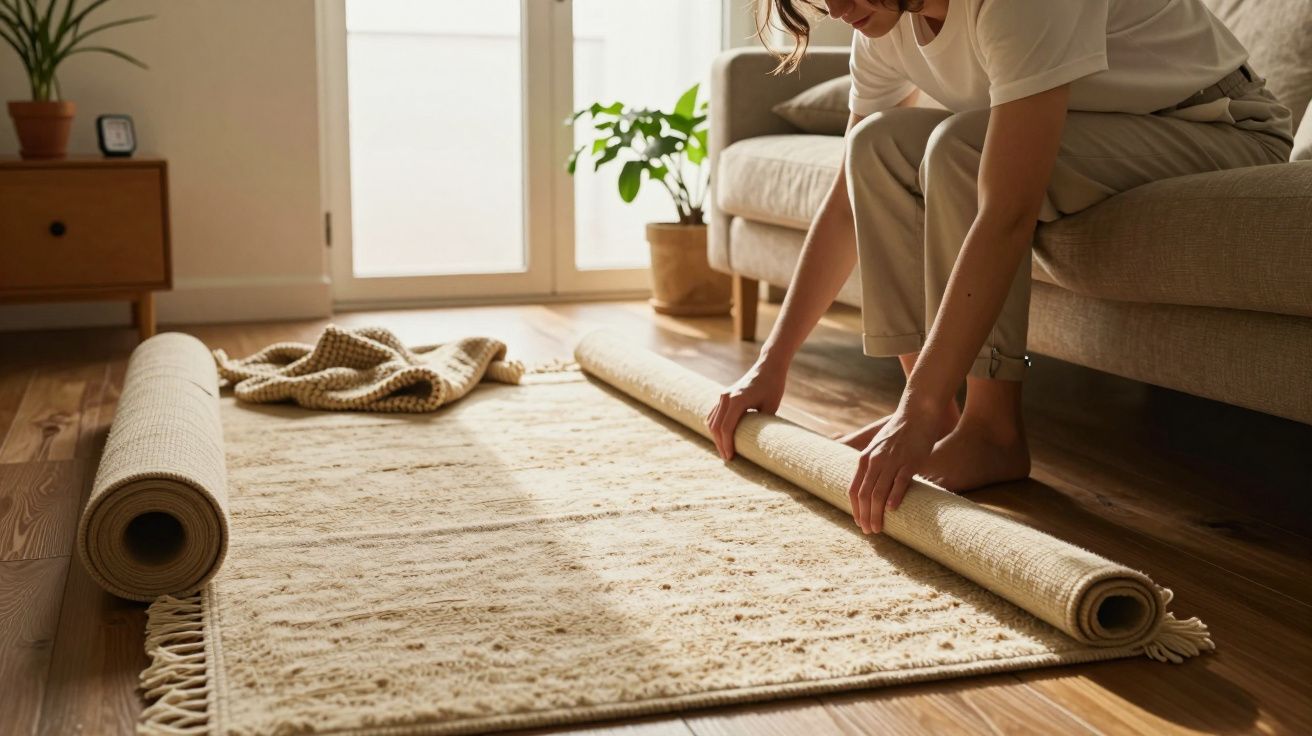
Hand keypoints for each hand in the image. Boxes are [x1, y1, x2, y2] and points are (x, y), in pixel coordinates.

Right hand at [705, 360, 786, 459]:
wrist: (768, 366)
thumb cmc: (773, 386)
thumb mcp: (771, 407)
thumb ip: (761, 424)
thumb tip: (758, 443)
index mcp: (737, 400)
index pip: (726, 427)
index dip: (727, 444)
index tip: (730, 457)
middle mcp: (726, 397)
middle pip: (715, 426)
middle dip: (720, 444)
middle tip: (728, 458)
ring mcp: (723, 395)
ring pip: (711, 421)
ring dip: (716, 437)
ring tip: (725, 450)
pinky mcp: (724, 395)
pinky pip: (714, 414)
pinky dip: (716, 427)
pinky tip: (722, 437)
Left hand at [848, 405, 936, 533]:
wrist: (917, 413)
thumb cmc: (898, 432)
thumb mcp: (877, 447)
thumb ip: (872, 464)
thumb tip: (869, 485)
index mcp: (865, 459)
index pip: (854, 490)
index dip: (855, 509)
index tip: (859, 522)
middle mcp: (875, 461)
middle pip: (865, 495)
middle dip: (865, 516)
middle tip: (869, 531)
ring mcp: (892, 461)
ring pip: (879, 493)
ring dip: (876, 513)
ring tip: (878, 528)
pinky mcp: (910, 462)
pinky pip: (899, 482)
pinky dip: (894, 497)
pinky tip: (892, 510)